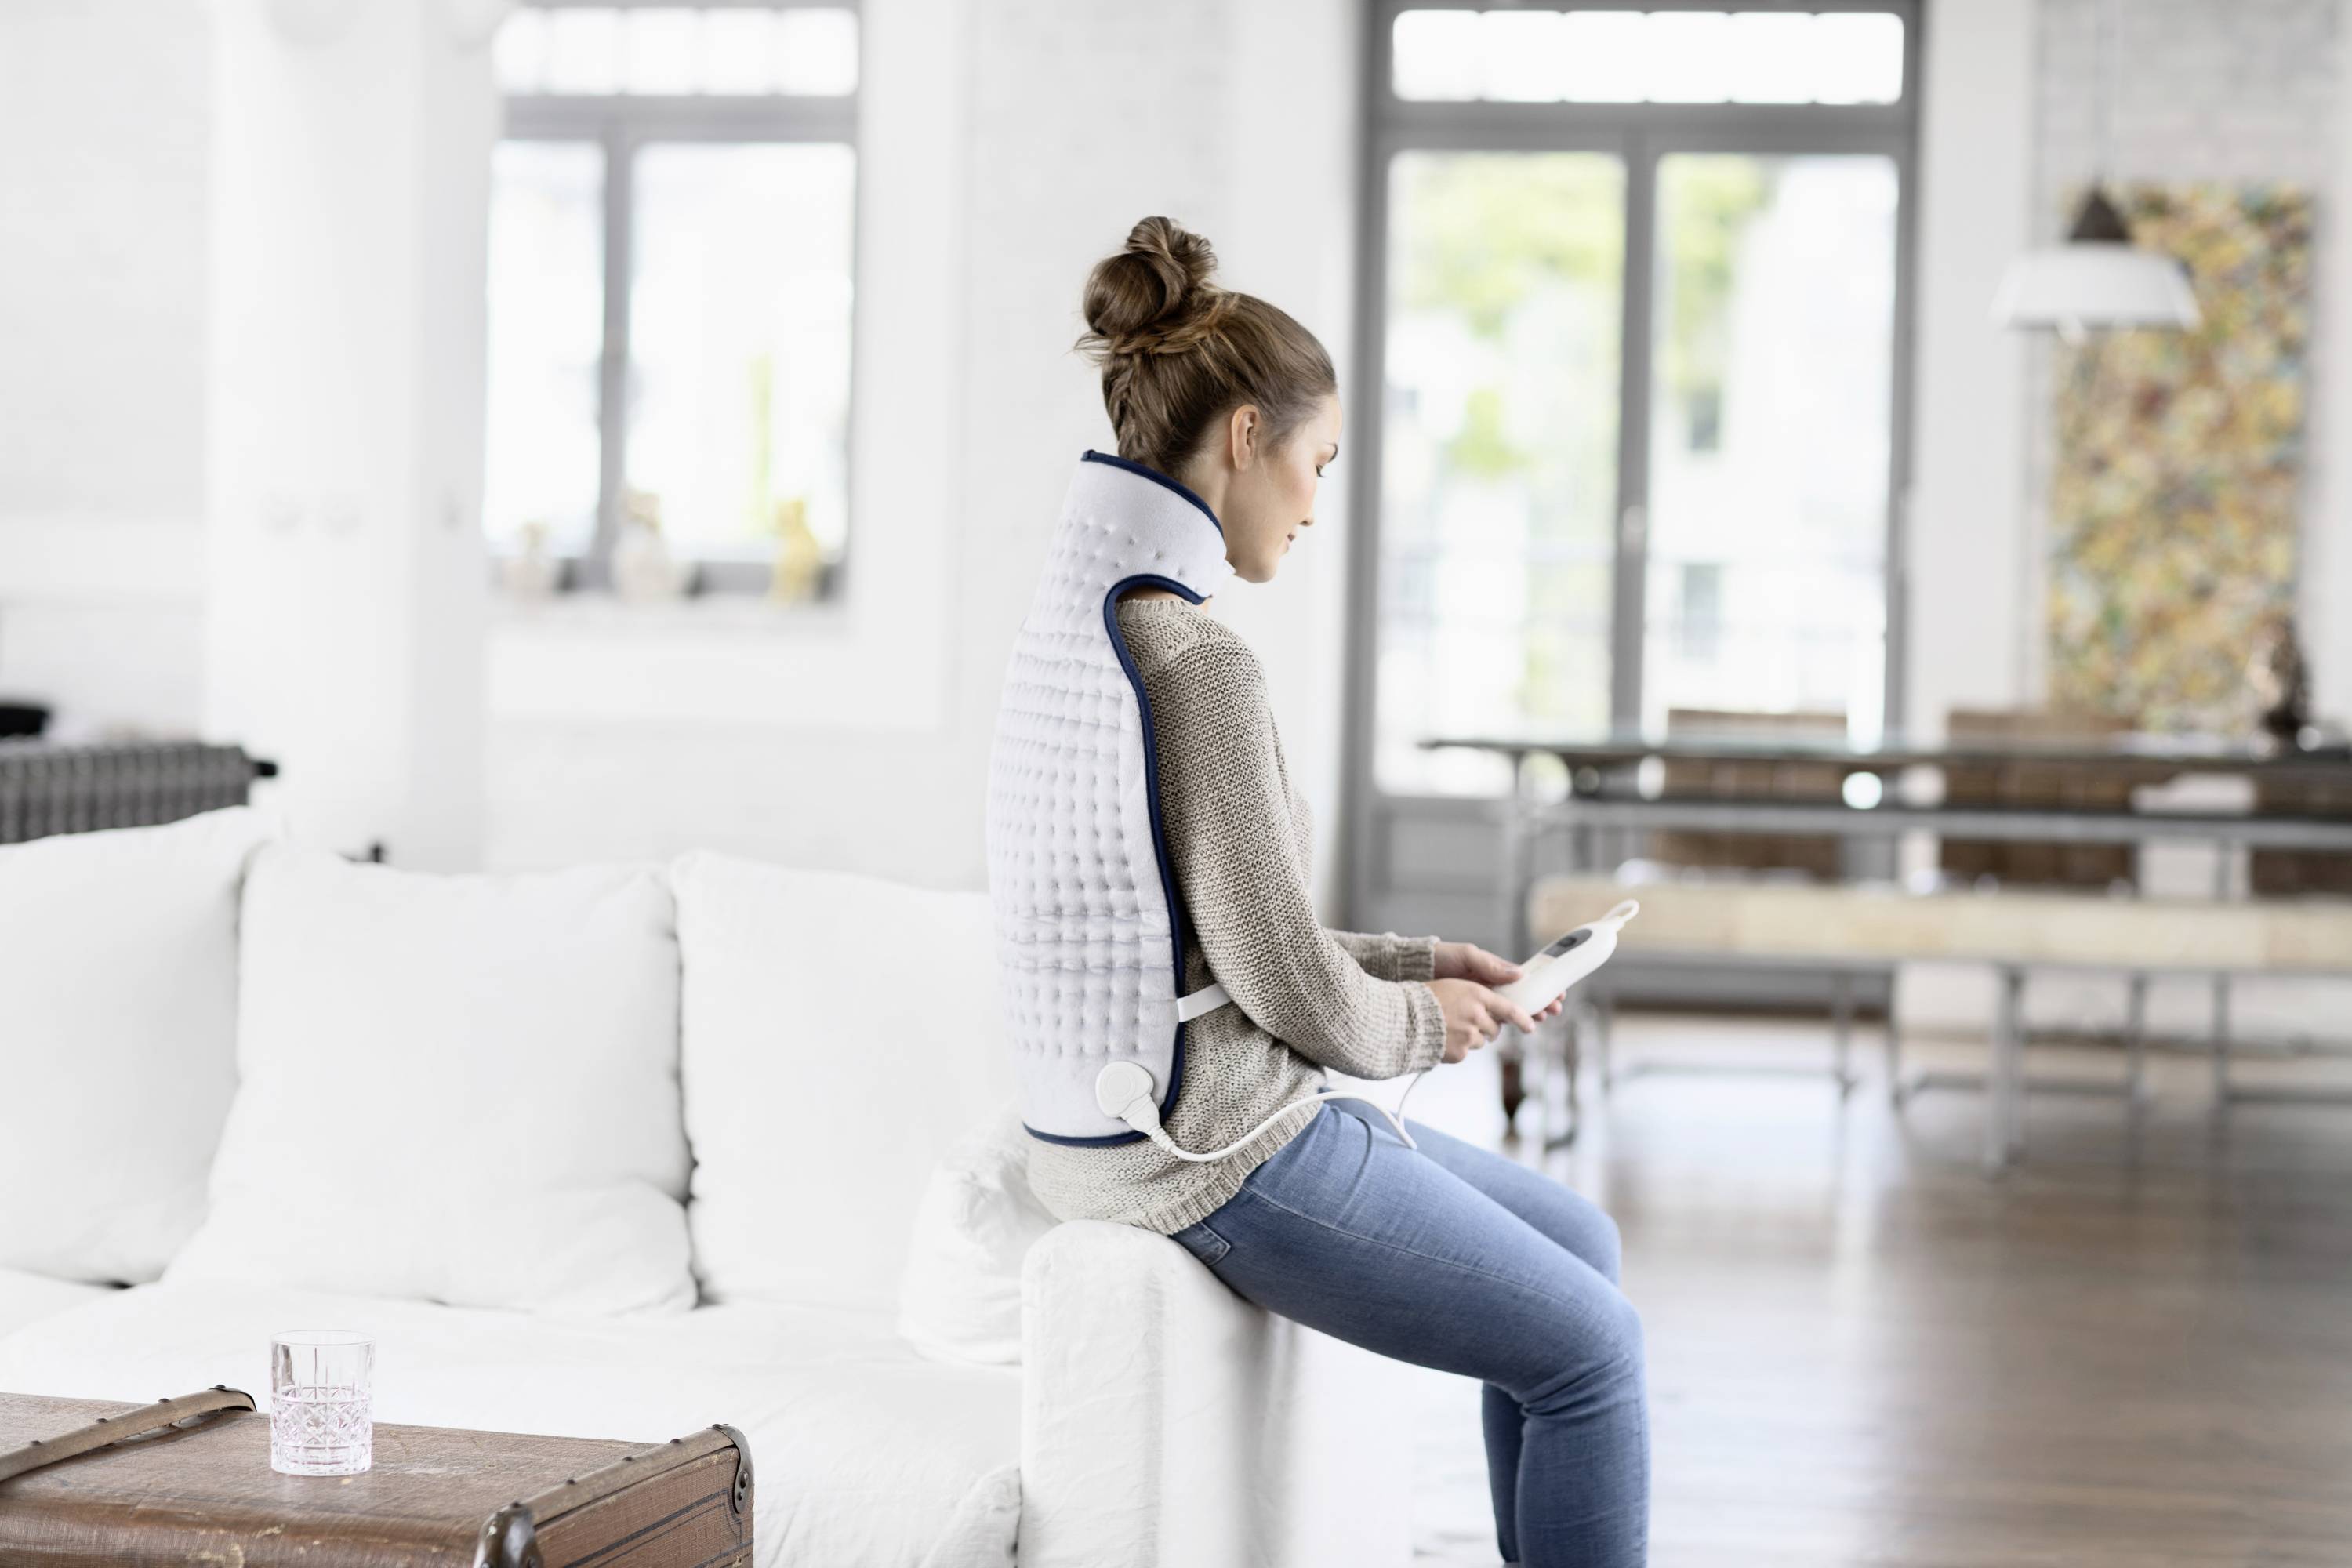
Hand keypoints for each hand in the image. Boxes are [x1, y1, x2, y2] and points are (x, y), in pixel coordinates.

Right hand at [1428, 979, 1540, 1064]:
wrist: (1404, 1018)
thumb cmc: (1426, 998)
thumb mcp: (1455, 986)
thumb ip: (1479, 996)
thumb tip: (1497, 1011)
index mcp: (1477, 995)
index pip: (1510, 1009)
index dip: (1523, 1019)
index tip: (1530, 1026)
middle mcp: (1477, 1016)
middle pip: (1495, 1028)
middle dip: (1486, 1027)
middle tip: (1468, 1021)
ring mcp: (1469, 1036)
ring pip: (1481, 1040)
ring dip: (1472, 1036)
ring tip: (1450, 1027)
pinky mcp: (1461, 1052)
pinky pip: (1467, 1051)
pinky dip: (1459, 1047)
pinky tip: (1444, 1037)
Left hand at [1433, 940, 1566, 1025]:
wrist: (1415, 971)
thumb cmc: (1441, 957)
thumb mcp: (1467, 955)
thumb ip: (1491, 965)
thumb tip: (1519, 973)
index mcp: (1493, 969)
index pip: (1523, 979)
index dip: (1541, 986)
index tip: (1556, 993)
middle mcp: (1490, 985)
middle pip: (1521, 996)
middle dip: (1539, 1003)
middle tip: (1554, 1011)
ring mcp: (1481, 999)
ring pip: (1509, 1009)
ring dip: (1526, 1014)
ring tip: (1540, 1020)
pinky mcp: (1470, 1011)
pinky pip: (1491, 1018)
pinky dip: (1503, 1022)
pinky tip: (1512, 1027)